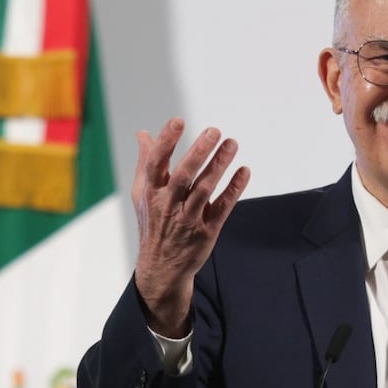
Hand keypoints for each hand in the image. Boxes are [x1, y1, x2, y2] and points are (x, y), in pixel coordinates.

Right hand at [131, 117, 249, 335]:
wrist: (161, 267)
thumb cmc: (153, 224)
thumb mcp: (143, 195)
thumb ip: (145, 163)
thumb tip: (143, 133)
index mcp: (151, 193)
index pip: (156, 163)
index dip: (166, 141)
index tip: (178, 121)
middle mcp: (168, 205)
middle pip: (184, 175)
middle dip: (198, 152)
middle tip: (213, 131)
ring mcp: (188, 219)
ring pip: (205, 189)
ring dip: (219, 165)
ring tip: (232, 144)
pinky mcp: (207, 230)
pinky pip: (222, 207)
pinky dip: (234, 189)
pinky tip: (244, 171)